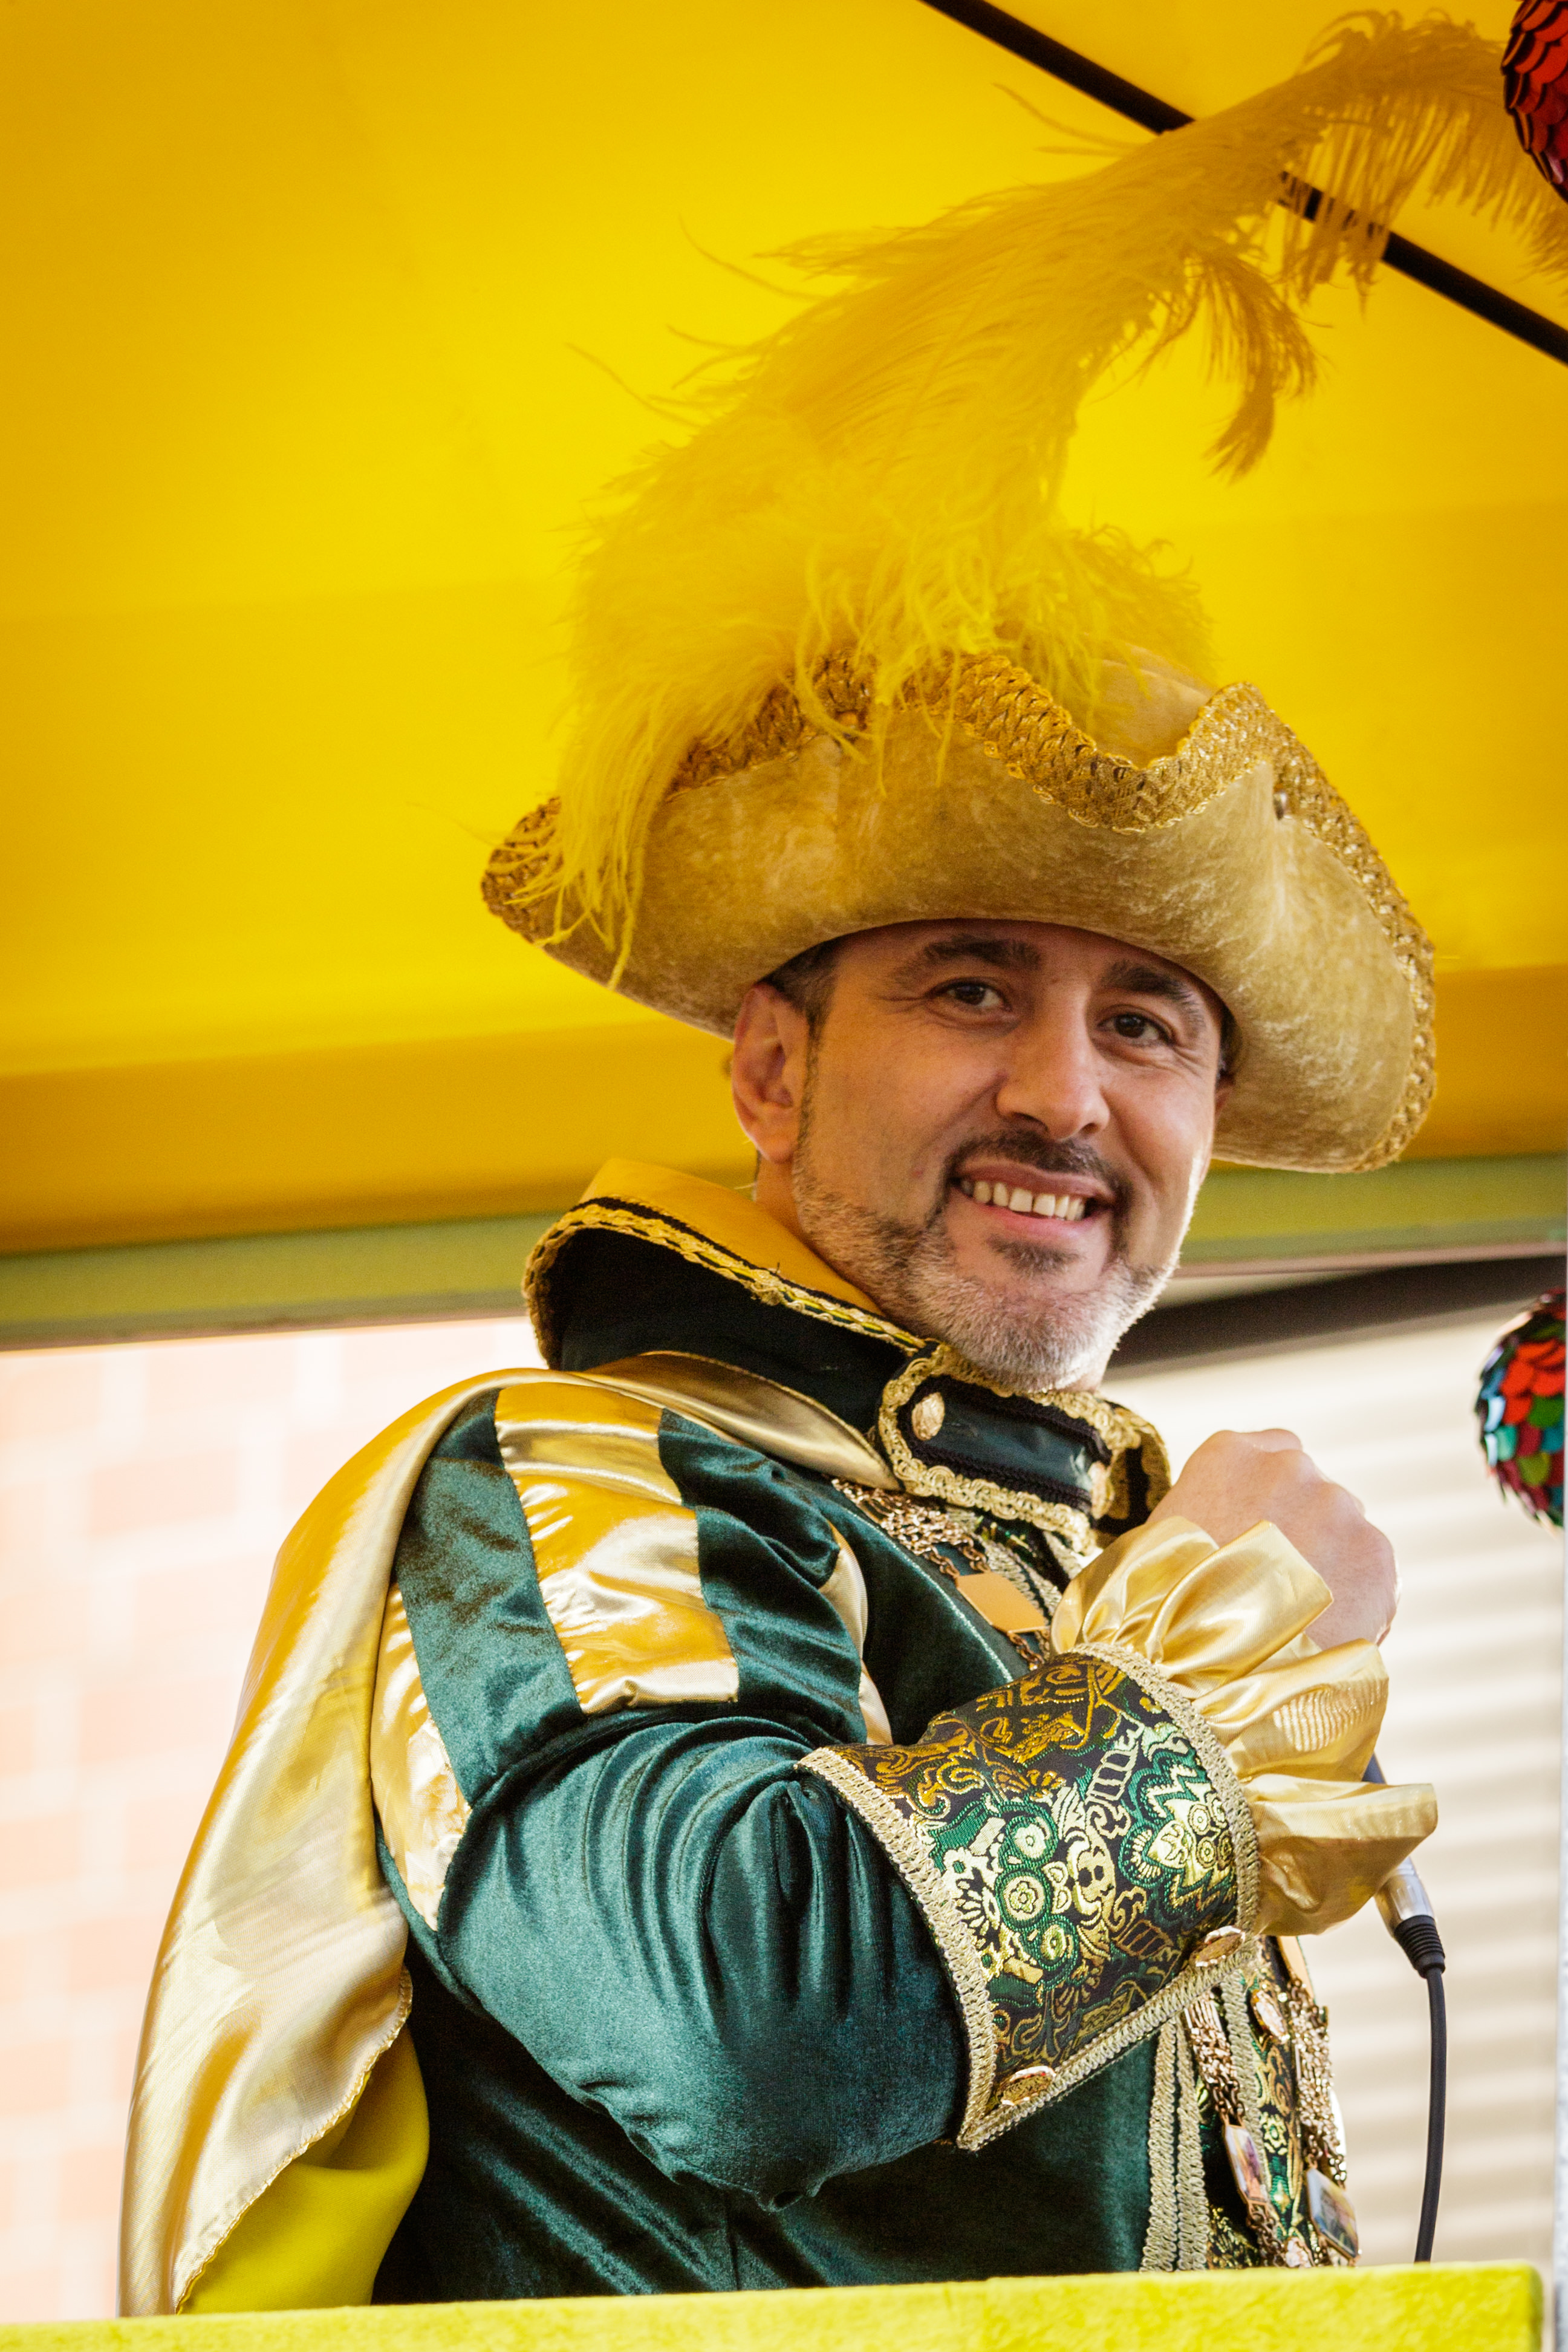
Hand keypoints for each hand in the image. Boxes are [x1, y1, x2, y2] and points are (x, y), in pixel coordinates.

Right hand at [1147, 1427, 1397, 1648]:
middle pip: (1313, 1491)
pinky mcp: (1375, 1553)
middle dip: (1304, 1530)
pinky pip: (1373, 1572)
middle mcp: (1289, 1467)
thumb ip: (1209, 1512)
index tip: (1264, 1530)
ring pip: (1345, 1531)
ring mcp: (1337, 1507)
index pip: (1275, 1451)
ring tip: (1300, 1620)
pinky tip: (1324, 1634)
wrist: (1200, 1671)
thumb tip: (1228, 1529)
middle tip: (1278, 1587)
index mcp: (1229, 1454)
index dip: (1272, 1496)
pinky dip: (1358, 1600)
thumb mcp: (1164, 1539)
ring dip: (1332, 1563)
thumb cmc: (1160, 1610)